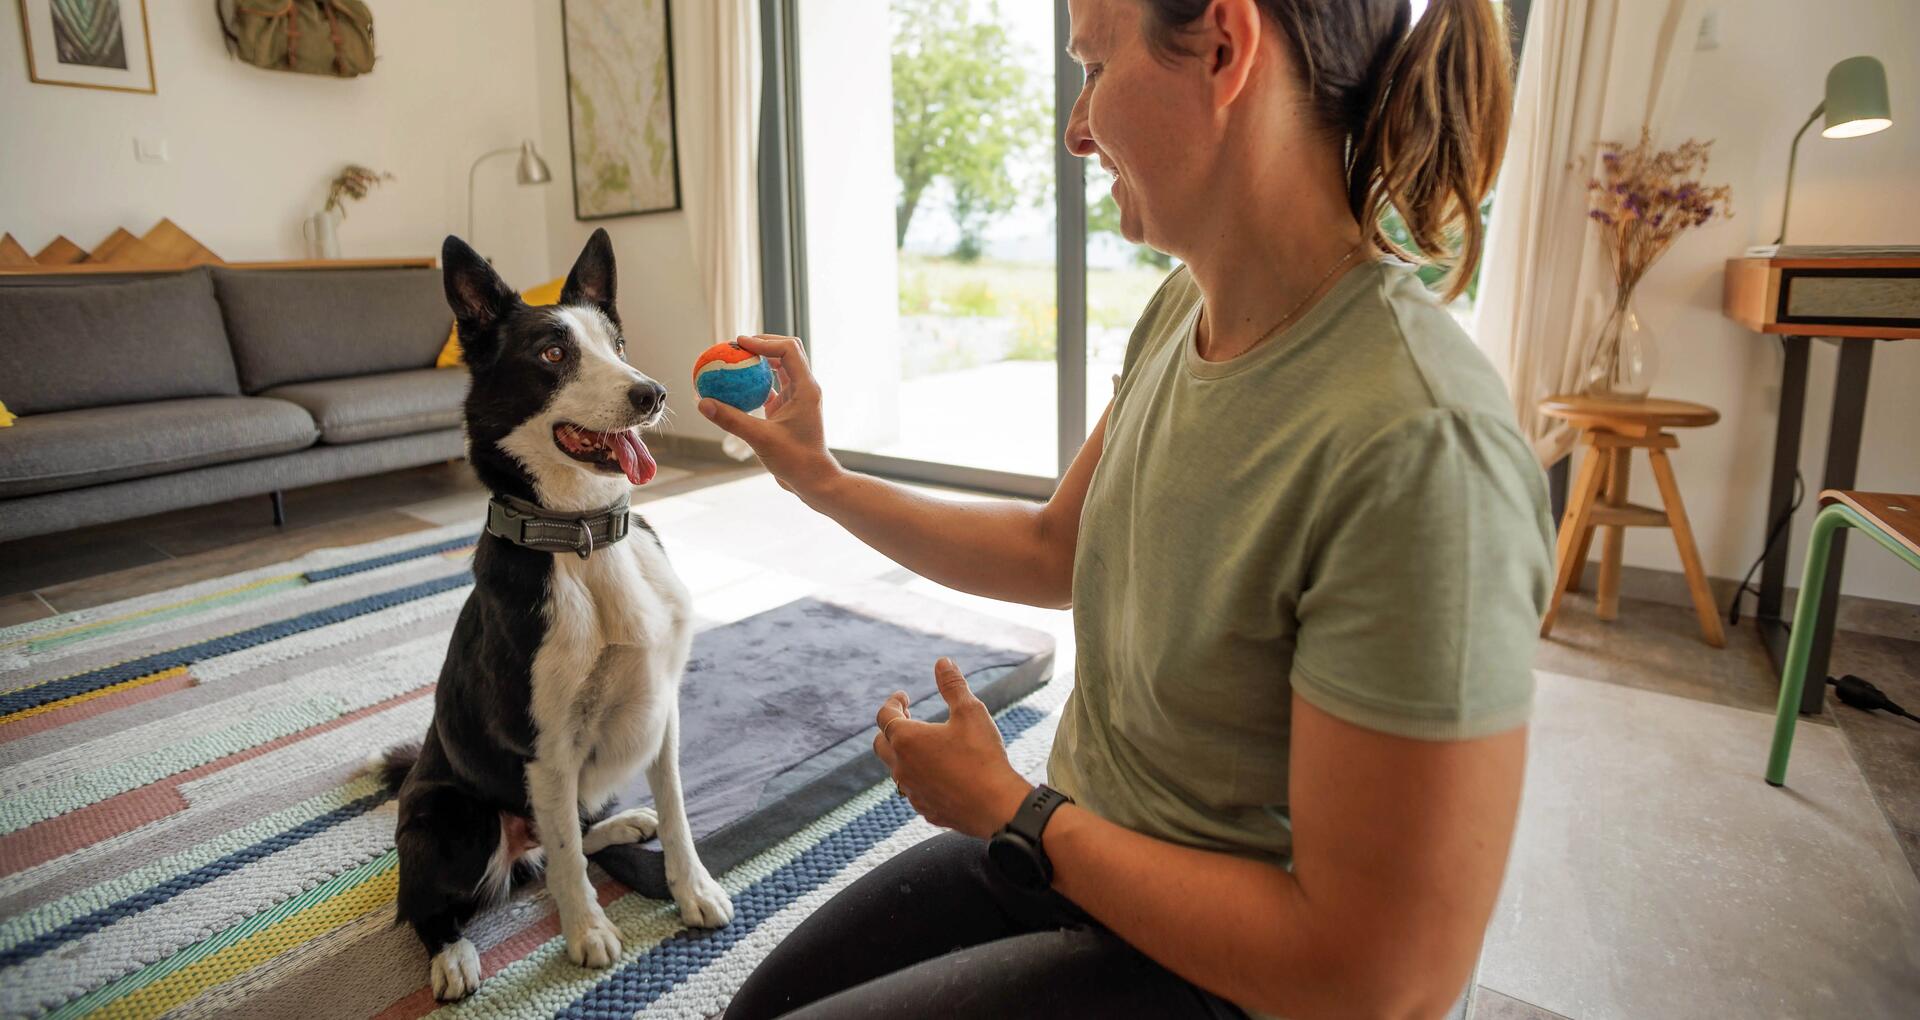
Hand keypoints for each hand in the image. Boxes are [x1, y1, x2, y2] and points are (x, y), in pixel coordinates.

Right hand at [697, 334, 840, 498]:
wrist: (812, 480)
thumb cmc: (795, 460)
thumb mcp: (761, 438)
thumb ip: (731, 419)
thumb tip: (702, 402)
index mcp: (806, 388)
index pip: (788, 350)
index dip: (763, 342)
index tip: (739, 342)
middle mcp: (804, 389)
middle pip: (785, 353)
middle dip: (761, 345)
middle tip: (734, 346)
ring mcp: (797, 399)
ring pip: (778, 369)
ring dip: (757, 363)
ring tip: (733, 361)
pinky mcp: (788, 410)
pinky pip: (770, 388)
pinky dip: (754, 384)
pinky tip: (734, 387)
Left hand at [873, 658, 1031, 839]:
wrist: (996, 806)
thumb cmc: (982, 755)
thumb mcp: (970, 712)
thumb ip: (953, 685)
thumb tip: (942, 662)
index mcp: (906, 740)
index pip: (884, 715)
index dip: (893, 703)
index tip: (904, 697)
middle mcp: (901, 767)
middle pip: (881, 744)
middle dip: (891, 728)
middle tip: (908, 719)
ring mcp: (911, 792)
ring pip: (896, 769)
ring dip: (904, 754)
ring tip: (925, 746)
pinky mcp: (925, 809)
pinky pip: (913, 790)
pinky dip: (919, 777)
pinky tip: (938, 774)